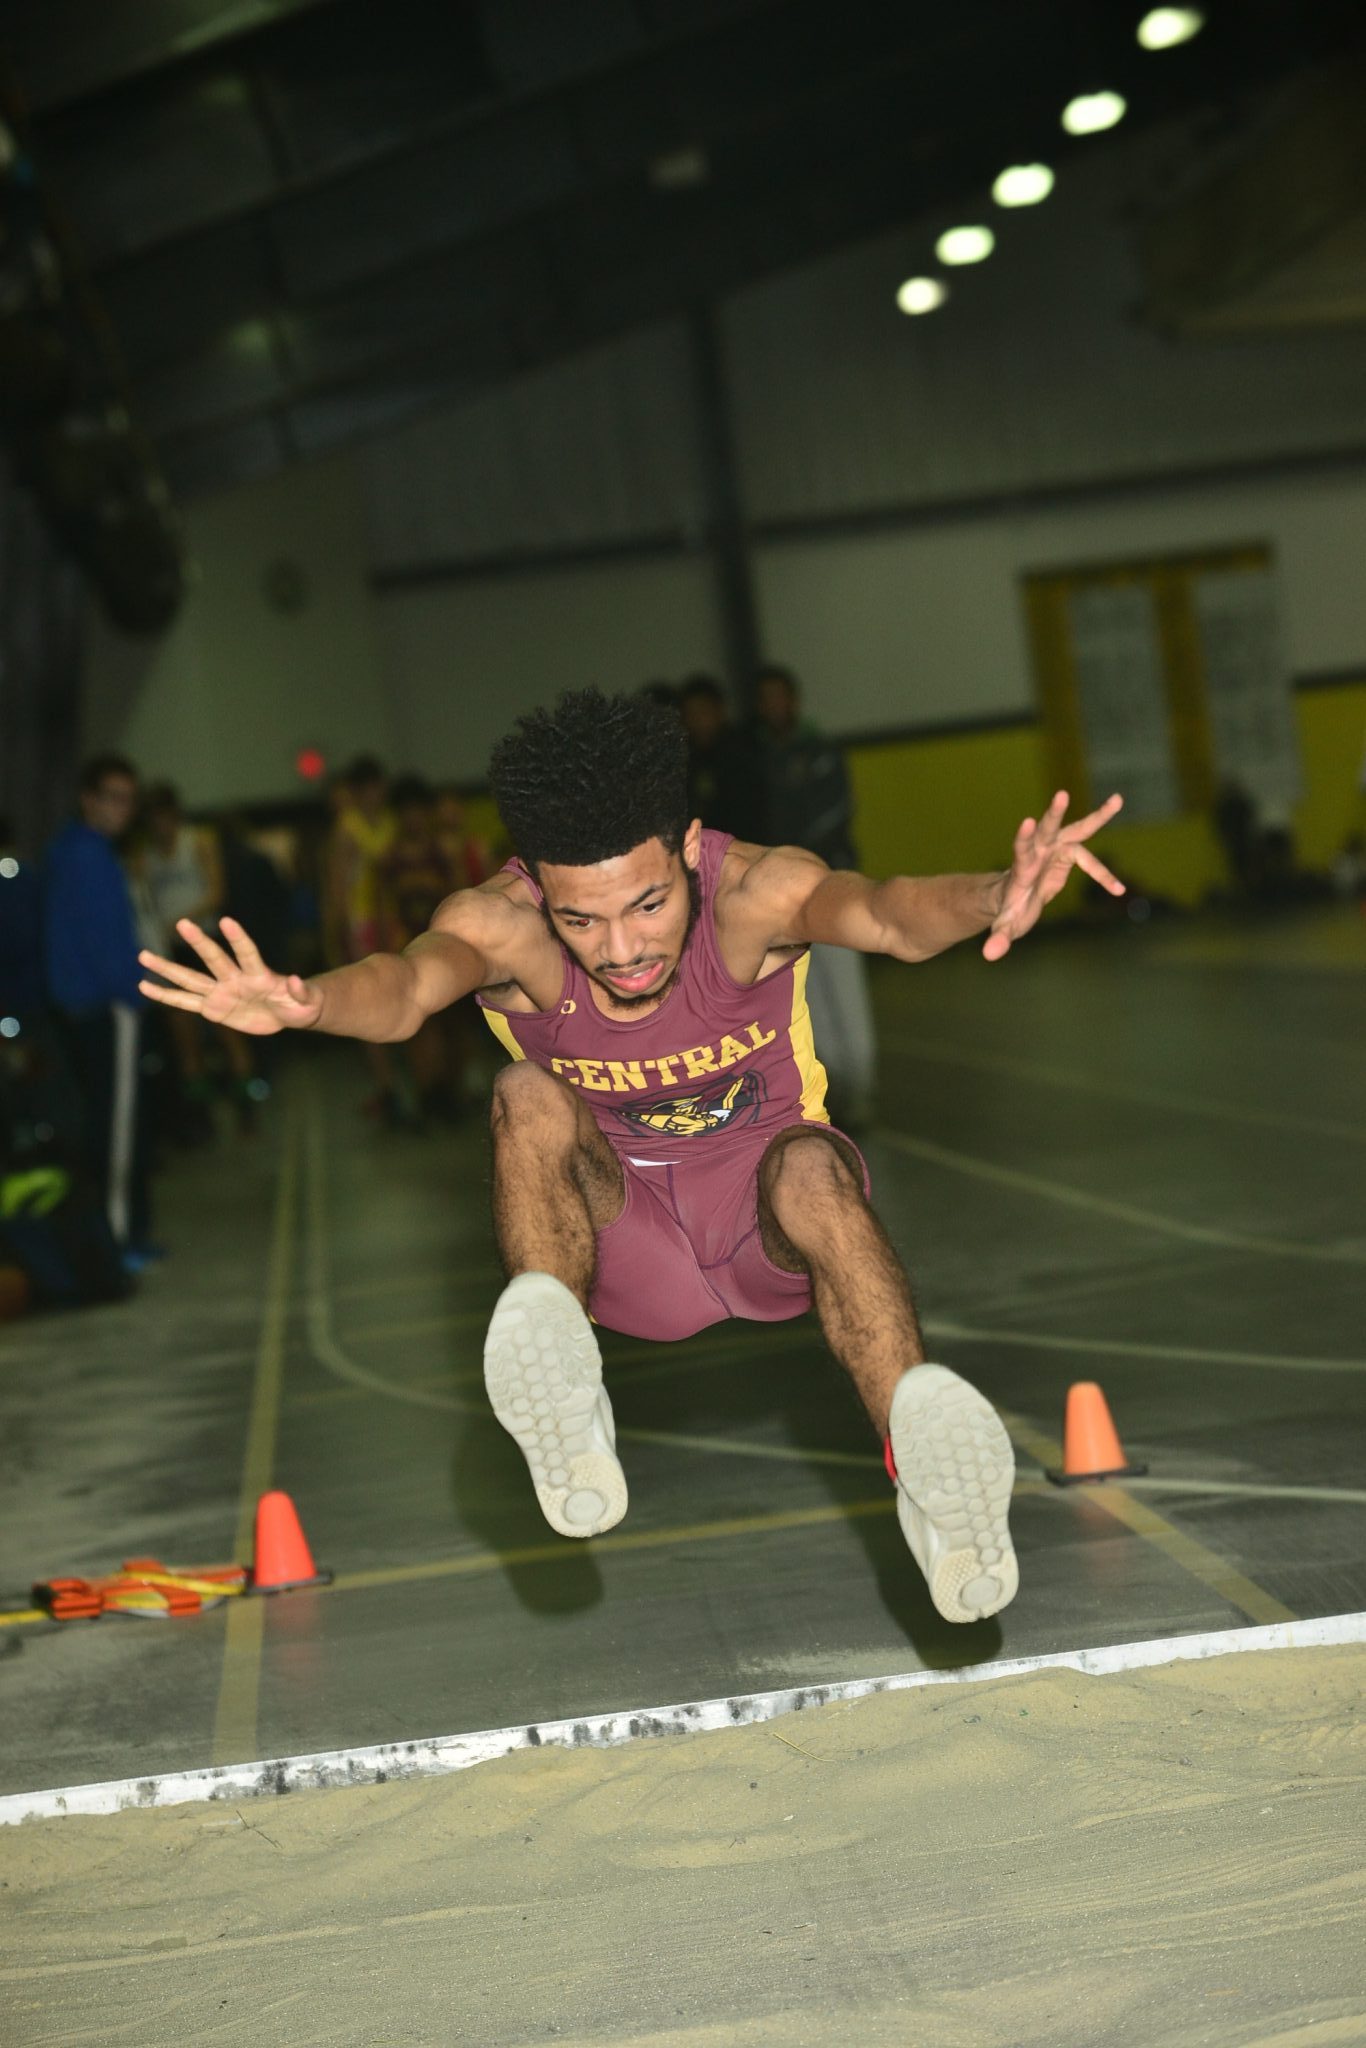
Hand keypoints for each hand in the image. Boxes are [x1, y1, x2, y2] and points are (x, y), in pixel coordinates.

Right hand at [139, 917, 322, 1033]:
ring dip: (167, 969)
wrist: (288, 1012)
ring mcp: (221, 991)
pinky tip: (145, 985)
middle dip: (199, 943)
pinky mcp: (213, 1008)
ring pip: (190, 979)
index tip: (226, 921)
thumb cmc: (301, 1004)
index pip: (247, 953)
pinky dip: (166, 995)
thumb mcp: (307, 1001)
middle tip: (182, 923)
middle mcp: (235, 978)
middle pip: (214, 959)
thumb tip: (295, 979)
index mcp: (259, 975)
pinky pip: (185, 1002)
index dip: (238, 939)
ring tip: (143, 956)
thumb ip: (302, 991)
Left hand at [983, 791, 1124, 962]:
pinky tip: (1118, 890)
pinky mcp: (1068, 855)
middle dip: (1054, 813)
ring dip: (1098, 817)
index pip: (1022, 848)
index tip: (1029, 821)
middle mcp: (1039, 852)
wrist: (1015, 899)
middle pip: (1047, 829)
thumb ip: (999, 938)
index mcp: (1022, 866)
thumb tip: (989, 956)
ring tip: (1118, 799)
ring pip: (1078, 831)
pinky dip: (1104, 876)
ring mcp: (1055, 850)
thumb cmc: (1009, 910)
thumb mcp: (1005, 926)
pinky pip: (1091, 862)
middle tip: (1061, 794)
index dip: (1025, 836)